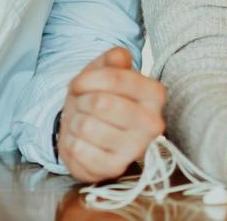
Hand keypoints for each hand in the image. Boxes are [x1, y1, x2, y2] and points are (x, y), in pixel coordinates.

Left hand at [57, 47, 165, 182]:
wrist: (93, 133)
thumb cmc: (102, 96)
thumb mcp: (106, 70)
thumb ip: (113, 58)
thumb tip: (119, 57)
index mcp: (155, 94)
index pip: (115, 77)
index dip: (88, 78)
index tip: (79, 83)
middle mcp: (152, 123)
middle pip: (100, 103)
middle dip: (81, 101)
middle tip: (81, 105)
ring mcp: (135, 149)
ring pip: (86, 126)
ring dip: (75, 122)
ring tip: (82, 122)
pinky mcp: (115, 169)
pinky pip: (79, 150)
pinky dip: (71, 143)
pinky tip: (81, 141)